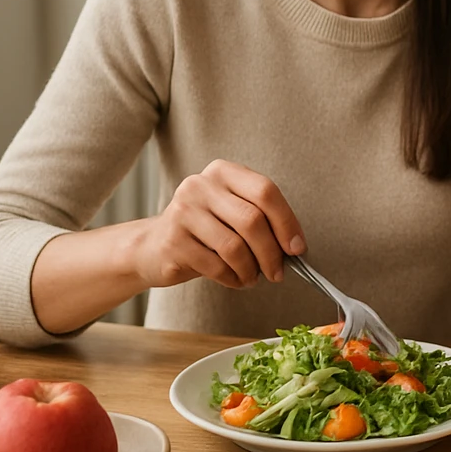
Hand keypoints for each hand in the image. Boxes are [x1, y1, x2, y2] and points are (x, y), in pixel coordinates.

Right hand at [126, 159, 304, 290]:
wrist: (153, 246)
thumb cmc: (206, 230)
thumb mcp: (232, 212)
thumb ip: (262, 219)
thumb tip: (296, 247)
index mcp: (223, 172)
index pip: (265, 191)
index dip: (287, 222)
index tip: (297, 248)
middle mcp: (200, 185)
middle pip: (252, 220)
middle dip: (272, 253)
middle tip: (277, 272)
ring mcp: (183, 211)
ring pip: (234, 246)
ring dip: (252, 269)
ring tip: (253, 277)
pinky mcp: (172, 241)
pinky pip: (216, 266)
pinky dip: (233, 278)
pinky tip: (235, 279)